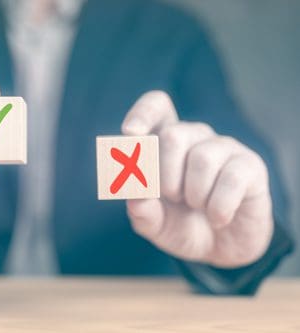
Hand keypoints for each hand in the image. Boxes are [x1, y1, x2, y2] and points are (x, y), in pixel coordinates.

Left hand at [122, 91, 272, 267]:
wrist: (220, 250)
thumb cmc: (181, 225)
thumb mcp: (155, 224)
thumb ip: (142, 211)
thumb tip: (136, 197)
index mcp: (163, 143)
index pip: (156, 107)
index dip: (143, 114)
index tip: (131, 133)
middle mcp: (193, 137)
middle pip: (173, 135)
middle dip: (166, 176)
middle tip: (173, 198)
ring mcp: (223, 148)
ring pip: (201, 158)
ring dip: (193, 195)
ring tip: (197, 207)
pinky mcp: (250, 165)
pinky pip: (231, 179)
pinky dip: (218, 208)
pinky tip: (218, 218)